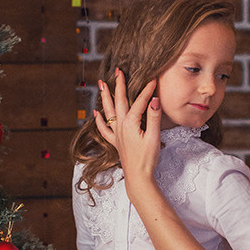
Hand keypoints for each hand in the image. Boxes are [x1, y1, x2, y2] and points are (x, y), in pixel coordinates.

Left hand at [94, 70, 161, 190]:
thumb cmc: (147, 159)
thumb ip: (153, 117)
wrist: (138, 177)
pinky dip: (99, 120)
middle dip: (119, 85)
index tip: (153, 79)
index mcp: (130, 123)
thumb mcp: (153, 137)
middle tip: (118, 71)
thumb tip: (154, 99)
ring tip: (101, 84)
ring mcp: (116, 134)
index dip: (147, 90)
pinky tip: (96, 113)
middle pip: (119, 101)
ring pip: (108, 111)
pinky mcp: (115, 142)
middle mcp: (120, 126)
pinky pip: (104, 129)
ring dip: (105, 97)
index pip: (140, 102)